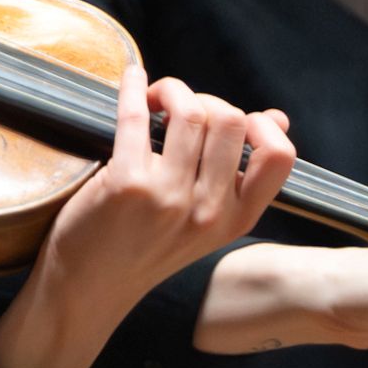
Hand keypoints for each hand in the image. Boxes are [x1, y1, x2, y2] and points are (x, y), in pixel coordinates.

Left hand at [38, 64, 299, 308]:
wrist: (88, 289)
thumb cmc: (145, 247)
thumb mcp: (206, 222)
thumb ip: (240, 176)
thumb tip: (277, 120)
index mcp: (235, 220)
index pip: (279, 158)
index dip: (261, 126)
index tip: (236, 119)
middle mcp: (207, 211)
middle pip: (230, 121)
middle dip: (205, 100)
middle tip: (179, 109)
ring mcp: (168, 197)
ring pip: (191, 112)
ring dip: (172, 90)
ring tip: (156, 99)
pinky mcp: (126, 184)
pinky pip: (137, 115)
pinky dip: (134, 87)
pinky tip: (132, 78)